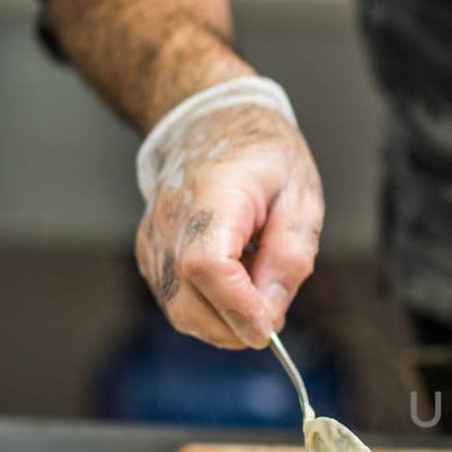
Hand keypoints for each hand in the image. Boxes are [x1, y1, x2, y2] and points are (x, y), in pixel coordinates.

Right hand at [134, 100, 323, 348]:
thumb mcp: (300, 196)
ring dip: (224, 321)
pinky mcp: (151, 256)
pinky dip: (210, 308)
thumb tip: (273, 311)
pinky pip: (177, 301)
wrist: (211, 123)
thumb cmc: (261, 156)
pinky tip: (235, 281)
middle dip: (235, 327)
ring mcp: (153, 241)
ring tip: (255, 282)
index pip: (208, 266)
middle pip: (188, 302)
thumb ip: (290, 255)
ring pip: (180, 311)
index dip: (239, 307)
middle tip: (273, 313)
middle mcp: (169, 222)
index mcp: (211, 197)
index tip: (270, 328)